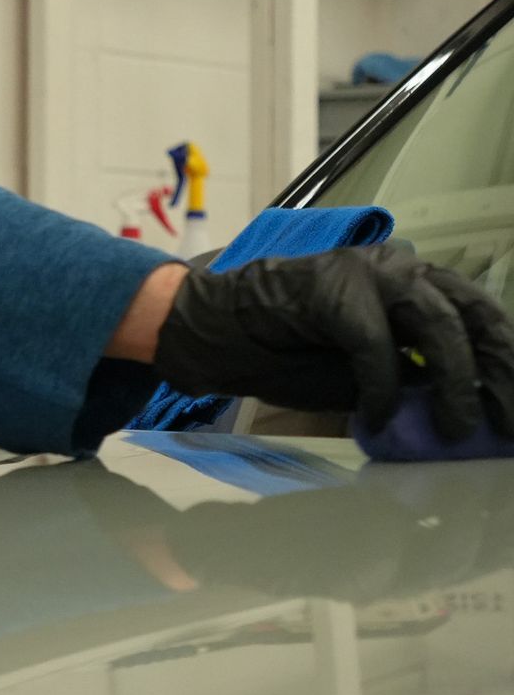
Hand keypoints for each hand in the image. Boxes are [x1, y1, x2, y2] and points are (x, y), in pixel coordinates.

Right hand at [153, 245, 513, 439]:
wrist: (211, 329)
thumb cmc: (283, 351)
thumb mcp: (364, 373)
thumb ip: (411, 380)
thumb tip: (458, 410)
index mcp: (412, 285)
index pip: (482, 316)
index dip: (507, 361)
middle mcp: (399, 267)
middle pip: (474, 314)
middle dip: (499, 373)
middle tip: (509, 423)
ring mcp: (366, 271)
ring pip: (436, 322)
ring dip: (453, 380)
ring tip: (456, 427)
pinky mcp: (331, 287)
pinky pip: (374, 341)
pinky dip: (382, 384)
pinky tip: (376, 415)